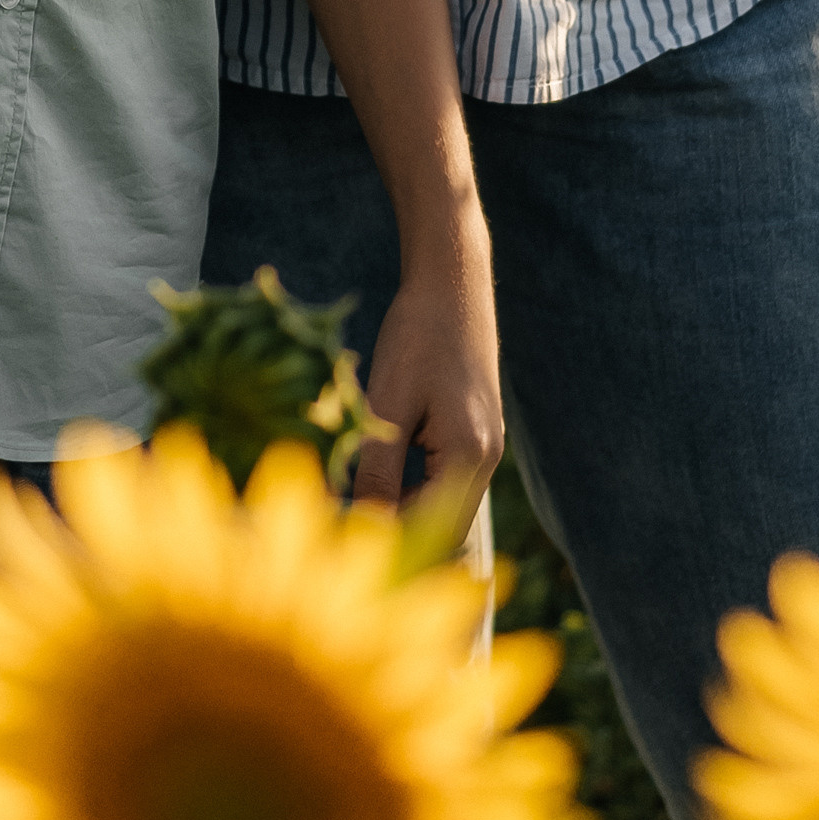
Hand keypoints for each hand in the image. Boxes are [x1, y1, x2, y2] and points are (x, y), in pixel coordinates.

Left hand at [353, 228, 503, 536]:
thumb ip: (376, 468)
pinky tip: (374, 468)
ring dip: (400, 505)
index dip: (381, 536)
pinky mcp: (474, 432)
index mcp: (469, 456)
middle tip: (335, 516)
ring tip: (348, 494)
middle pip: (440, 522)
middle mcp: (486, 459)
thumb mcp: (388, 402)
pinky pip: (442, 477)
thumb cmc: (416, 336)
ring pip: (440, 501)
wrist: (452, 283)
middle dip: (392, 527)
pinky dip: (410, 483)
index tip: (332, 528)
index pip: (428, 527)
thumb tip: (358, 526)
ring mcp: (485, 446)